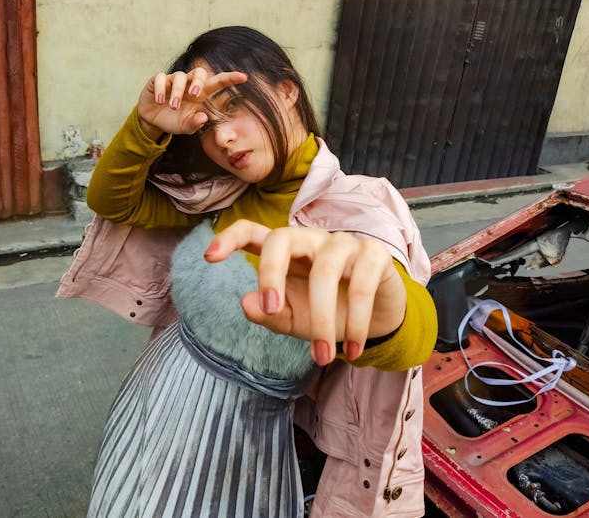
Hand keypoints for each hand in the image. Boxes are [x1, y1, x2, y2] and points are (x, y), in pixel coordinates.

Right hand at [137, 67, 247, 139]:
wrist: (152, 121)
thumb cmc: (173, 121)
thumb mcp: (184, 127)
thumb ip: (194, 124)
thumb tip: (203, 118)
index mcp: (199, 94)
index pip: (216, 83)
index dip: (229, 79)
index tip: (244, 77)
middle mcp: (187, 84)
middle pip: (199, 72)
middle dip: (198, 81)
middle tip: (194, 95)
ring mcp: (172, 80)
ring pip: (179, 76)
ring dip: (177, 92)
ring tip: (172, 107)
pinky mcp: (157, 81)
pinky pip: (161, 78)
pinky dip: (162, 90)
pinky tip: (160, 101)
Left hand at [203, 220, 407, 365]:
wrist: (378, 322)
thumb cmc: (329, 315)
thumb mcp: (294, 320)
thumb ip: (269, 314)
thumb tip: (246, 303)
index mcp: (285, 253)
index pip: (253, 232)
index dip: (230, 238)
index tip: (209, 257)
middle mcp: (310, 240)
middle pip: (282, 237)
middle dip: (271, 272)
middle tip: (272, 310)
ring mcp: (342, 243)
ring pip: (325, 270)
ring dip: (322, 318)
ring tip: (321, 357)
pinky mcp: (374, 255)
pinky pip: (361, 284)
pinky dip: (357, 322)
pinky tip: (351, 350)